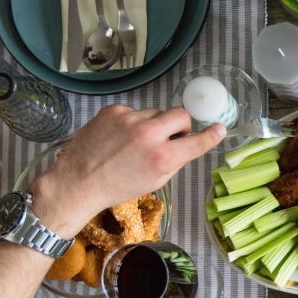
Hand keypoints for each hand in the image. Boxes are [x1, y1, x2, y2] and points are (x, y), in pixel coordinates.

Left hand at [30, 105, 223, 236]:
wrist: (79, 182)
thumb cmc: (117, 187)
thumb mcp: (155, 182)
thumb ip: (175, 161)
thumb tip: (188, 144)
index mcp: (162, 157)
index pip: (197, 141)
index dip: (211, 135)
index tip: (219, 128)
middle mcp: (149, 134)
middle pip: (180, 115)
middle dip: (180, 125)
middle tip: (171, 136)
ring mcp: (130, 119)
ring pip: (155, 113)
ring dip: (153, 124)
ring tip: (135, 142)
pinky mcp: (113, 110)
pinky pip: (134, 112)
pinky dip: (132, 122)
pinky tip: (119, 137)